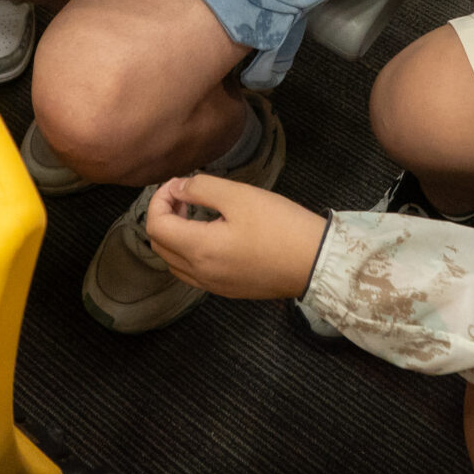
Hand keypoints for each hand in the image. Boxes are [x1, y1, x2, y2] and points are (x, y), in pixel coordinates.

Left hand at [143, 174, 330, 300]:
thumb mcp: (240, 196)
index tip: (178, 183)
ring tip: (194, 211)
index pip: (156, 226)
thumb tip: (177, 188)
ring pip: (174, 262)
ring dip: (174, 235)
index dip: (159, 199)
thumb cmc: (280, 226)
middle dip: (164, 216)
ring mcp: (214, 286)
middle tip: (184, 194)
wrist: (317, 262)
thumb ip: (202, 188)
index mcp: (200, 250)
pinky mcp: (229, 290)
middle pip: (160, 246)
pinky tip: (210, 233)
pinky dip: (189, 251)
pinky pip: (193, 273)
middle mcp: (201, 274)